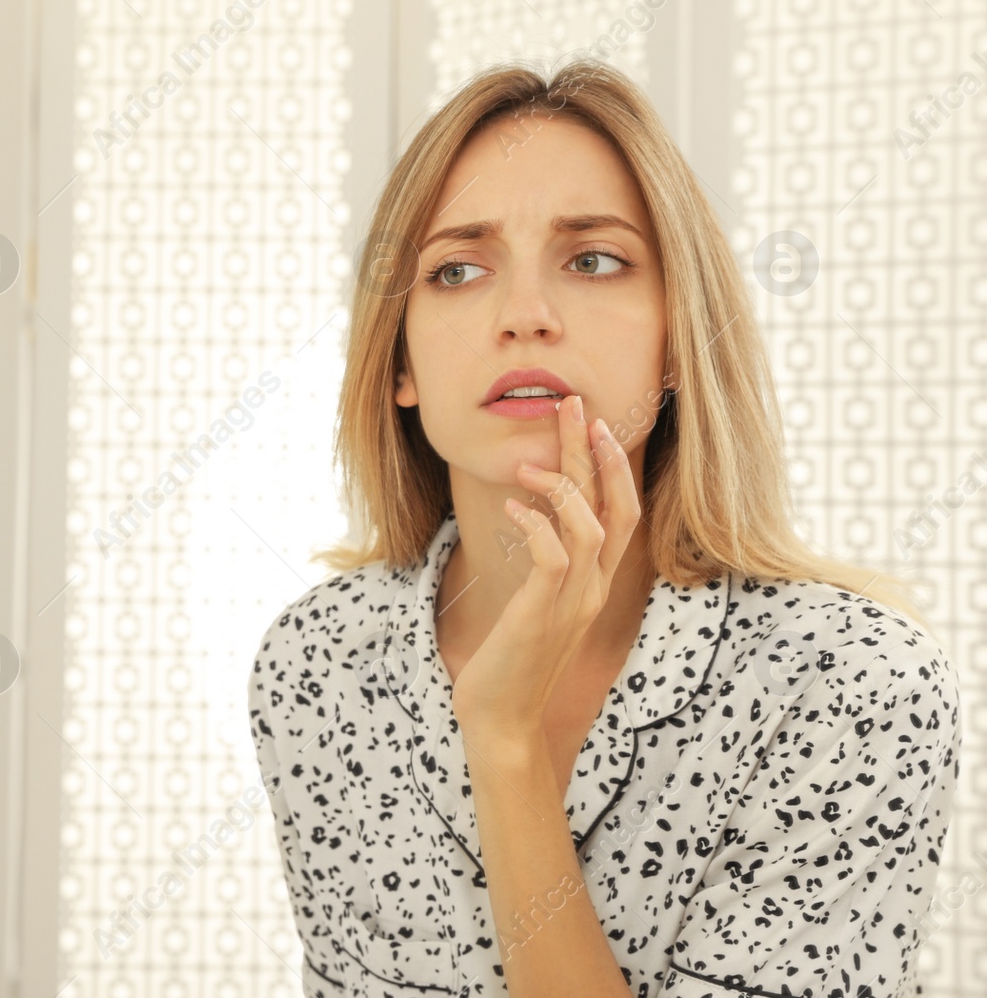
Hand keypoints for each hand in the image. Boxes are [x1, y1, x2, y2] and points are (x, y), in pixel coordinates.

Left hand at [448, 394, 639, 747]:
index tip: (591, 424)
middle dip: (594, 452)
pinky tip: (513, 509)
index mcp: (594, 583)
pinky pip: (554, 558)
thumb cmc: (510, 659)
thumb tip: (531, 516)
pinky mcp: (542, 615)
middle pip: (613, 507)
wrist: (501, 719)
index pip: (622, 512)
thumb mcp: (534, 603)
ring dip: (564, 487)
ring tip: (528, 464)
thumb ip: (543, 564)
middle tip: (573, 404)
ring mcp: (571, 604)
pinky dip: (537, 526)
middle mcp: (592, 589)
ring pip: (591, 528)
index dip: (612, 466)